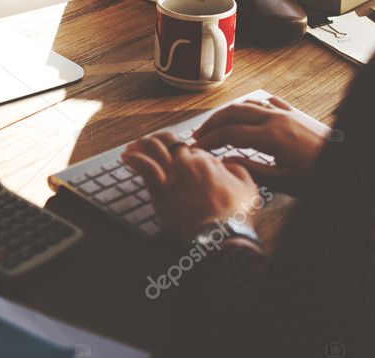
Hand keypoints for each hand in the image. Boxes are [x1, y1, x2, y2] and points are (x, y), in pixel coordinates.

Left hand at [122, 131, 261, 240]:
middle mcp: (188, 161)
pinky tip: (126, 157)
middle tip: (149, 145)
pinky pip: (144, 166)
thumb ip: (238, 169)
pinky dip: (133, 159)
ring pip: (153, 148)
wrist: (222, 234)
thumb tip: (228, 163)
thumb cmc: (236, 214)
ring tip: (132, 148)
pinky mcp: (161, 189)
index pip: (188, 148)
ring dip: (141, 145)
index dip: (181, 152)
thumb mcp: (248, 187)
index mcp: (207, 159)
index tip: (175, 158)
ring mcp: (174, 173)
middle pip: (169, 142)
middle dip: (158, 140)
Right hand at [193, 95, 328, 195]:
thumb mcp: (286, 183)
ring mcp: (286, 113)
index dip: (210, 140)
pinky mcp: (295, 114)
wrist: (350, 161)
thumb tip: (227, 162)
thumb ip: (254, 171)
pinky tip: (247, 111)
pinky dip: (251, 105)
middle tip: (198, 135)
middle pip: (234, 112)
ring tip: (215, 125)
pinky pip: (267, 102)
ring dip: (229, 113)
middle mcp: (276, 118)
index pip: (230, 133)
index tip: (196, 149)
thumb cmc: (320, 176)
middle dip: (213, 122)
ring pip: (249, 104)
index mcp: (272, 136)